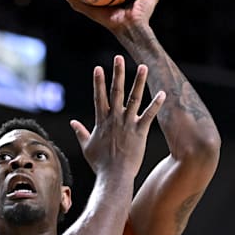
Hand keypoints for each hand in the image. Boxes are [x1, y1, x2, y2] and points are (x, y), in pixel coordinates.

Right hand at [70, 56, 164, 178]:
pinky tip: (162, 93)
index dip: (98, 82)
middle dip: (117, 73)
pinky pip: (149, 115)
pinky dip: (156, 104)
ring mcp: (127, 124)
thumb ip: (80, 133)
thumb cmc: (100, 164)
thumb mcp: (87, 147)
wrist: (113, 176)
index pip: (99, 97)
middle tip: (119, 58)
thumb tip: (73, 123)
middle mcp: (114, 118)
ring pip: (134, 98)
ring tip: (143, 67)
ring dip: (139, 81)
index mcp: (101, 121)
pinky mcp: (140, 131)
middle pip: (116, 91)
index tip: (98, 68)